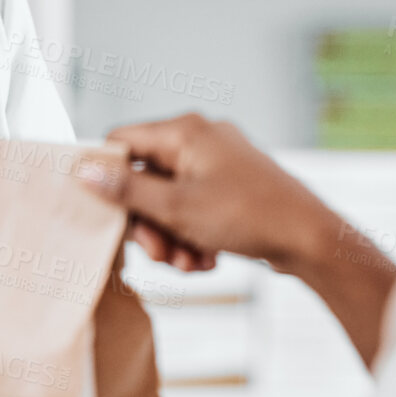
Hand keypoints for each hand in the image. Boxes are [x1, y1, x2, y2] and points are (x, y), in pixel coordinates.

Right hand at [88, 114, 332, 270]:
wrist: (312, 240)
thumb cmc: (249, 215)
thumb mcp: (178, 208)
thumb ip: (127, 190)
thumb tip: (83, 170)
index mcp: (185, 131)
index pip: (123, 142)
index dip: (108, 177)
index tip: (107, 213)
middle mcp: (201, 139)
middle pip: (147, 178)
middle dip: (149, 223)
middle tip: (158, 255)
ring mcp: (219, 163)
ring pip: (171, 200)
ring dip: (172, 237)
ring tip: (189, 264)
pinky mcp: (232, 187)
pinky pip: (195, 208)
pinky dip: (194, 236)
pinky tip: (207, 261)